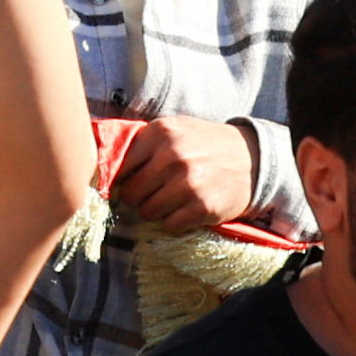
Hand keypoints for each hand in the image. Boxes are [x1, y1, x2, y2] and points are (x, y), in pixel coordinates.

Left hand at [102, 109, 261, 230]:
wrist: (251, 158)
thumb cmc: (205, 144)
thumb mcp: (175, 130)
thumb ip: (143, 144)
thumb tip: (104, 168)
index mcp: (161, 133)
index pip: (119, 166)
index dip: (121, 179)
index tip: (128, 184)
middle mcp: (172, 156)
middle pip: (130, 193)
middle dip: (138, 197)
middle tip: (153, 193)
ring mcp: (187, 183)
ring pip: (147, 212)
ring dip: (156, 211)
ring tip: (172, 199)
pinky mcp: (201, 207)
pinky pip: (169, 225)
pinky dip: (174, 221)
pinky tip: (186, 209)